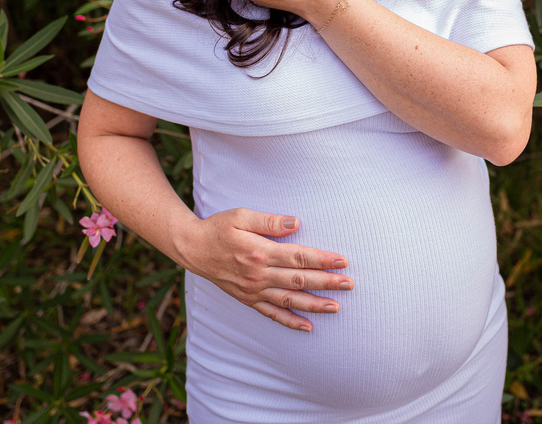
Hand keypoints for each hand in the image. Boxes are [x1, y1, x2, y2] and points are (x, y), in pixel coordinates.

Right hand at [181, 207, 352, 331]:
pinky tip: (307, 326)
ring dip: (314, 304)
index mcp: (259, 251)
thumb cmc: (218, 228)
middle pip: (299, 280)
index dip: (322, 259)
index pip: (298, 257)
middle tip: (349, 284)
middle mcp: (258, 274)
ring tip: (336, 307)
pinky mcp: (248, 299)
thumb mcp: (240, 216)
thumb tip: (296, 223)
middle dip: (326, 283)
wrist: (193, 249)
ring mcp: (253, 290)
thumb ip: (269, 221)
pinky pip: (272, 313)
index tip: (342, 261)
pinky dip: (290, 321)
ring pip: (289, 300)